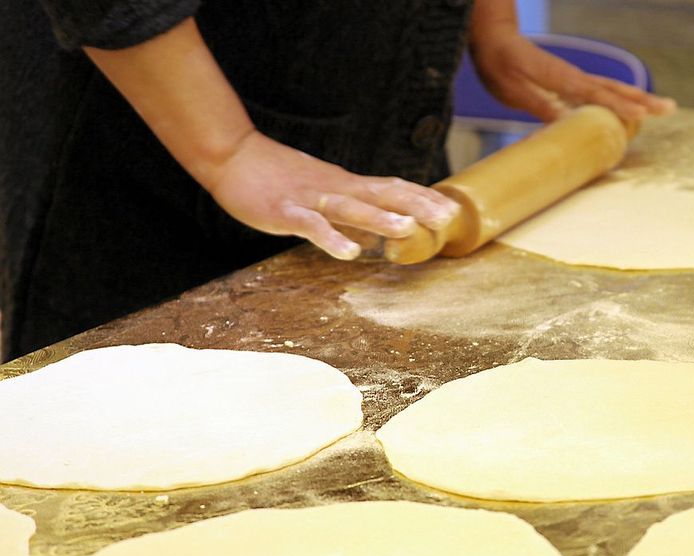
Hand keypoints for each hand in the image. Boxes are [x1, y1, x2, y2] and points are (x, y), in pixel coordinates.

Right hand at [84, 19, 457, 261]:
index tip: (451, 209)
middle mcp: (336, 188)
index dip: (422, 198)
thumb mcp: (323, 192)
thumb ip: (352, 211)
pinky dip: (330, 238)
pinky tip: (348, 252)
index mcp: (347, 185)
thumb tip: (380, 234)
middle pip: (382, 194)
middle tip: (446, 218)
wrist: (233, 157)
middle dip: (416, 205)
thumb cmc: (280, 177)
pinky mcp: (285, 211)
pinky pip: (311, 226)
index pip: (392, 188)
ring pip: (351, 208)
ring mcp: (311, 198)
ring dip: (380, 219)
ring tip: (408, 229)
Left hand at [470, 25, 675, 122]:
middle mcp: (573, 77)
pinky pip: (599, 93)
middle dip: (642, 100)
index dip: (619, 106)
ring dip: (636, 99)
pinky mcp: (569, 82)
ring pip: (611, 89)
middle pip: (614, 90)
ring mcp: (573, 79)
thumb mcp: (514, 90)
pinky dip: (618, 100)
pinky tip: (627, 109)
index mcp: (562, 79)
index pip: (597, 95)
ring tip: (659, 108)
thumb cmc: (500, 65)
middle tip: (669, 108)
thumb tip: (566, 122)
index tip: (641, 115)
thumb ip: (540, 104)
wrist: (495, 40)